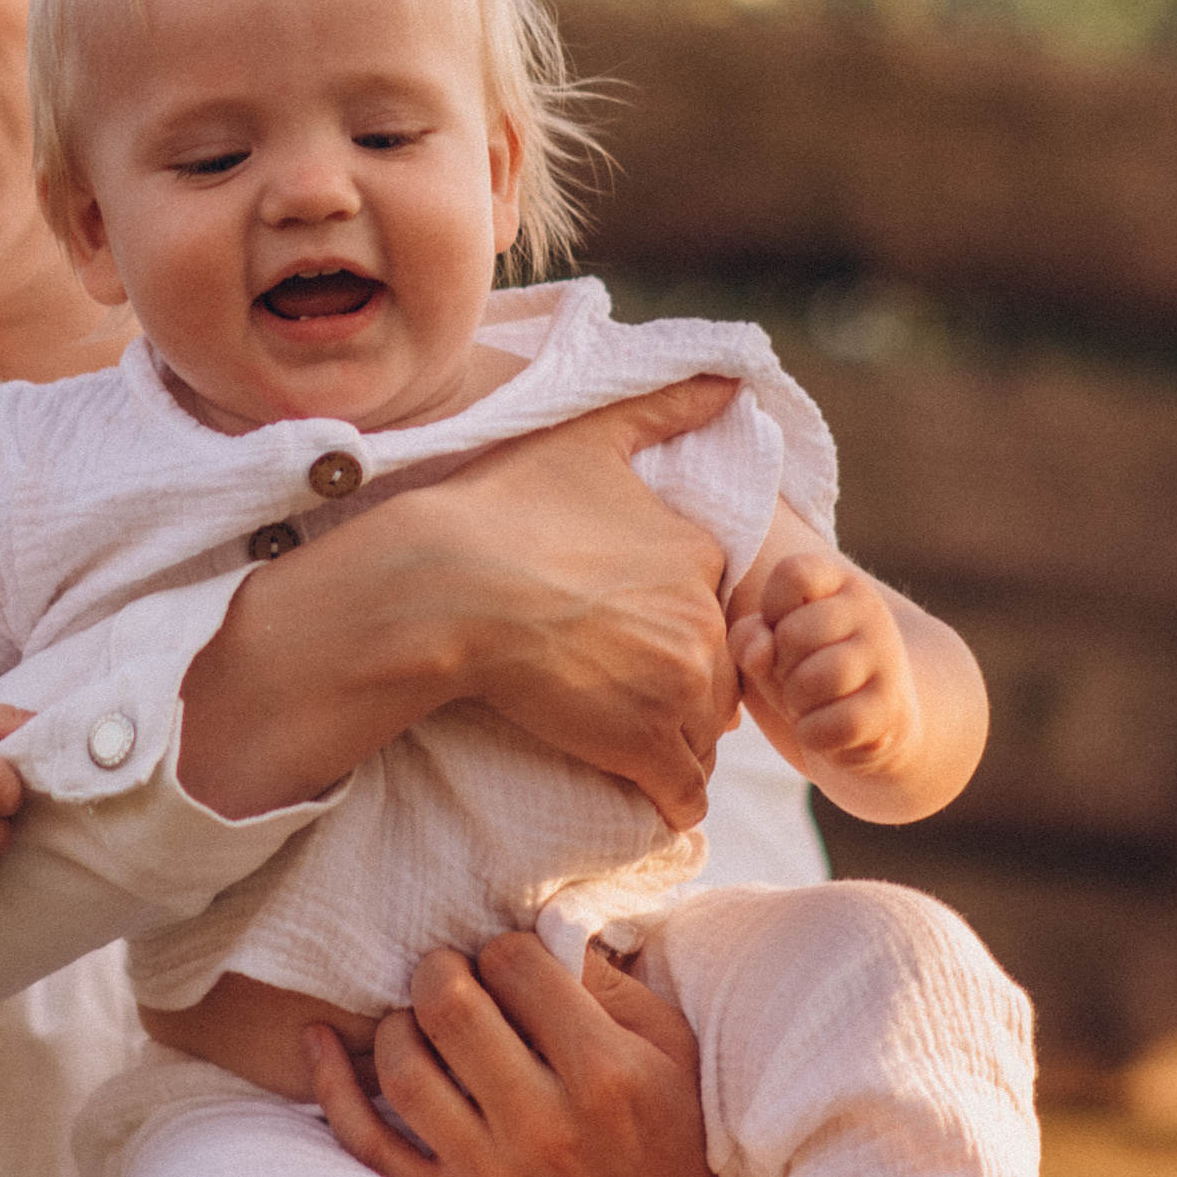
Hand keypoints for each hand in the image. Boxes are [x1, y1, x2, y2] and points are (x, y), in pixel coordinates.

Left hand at [305, 930, 786, 1176]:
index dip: (504, 951)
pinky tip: (320, 1040)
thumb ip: (607, 984)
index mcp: (605, 1073)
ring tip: (420, 1020)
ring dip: (398, 1023)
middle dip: (439, 970)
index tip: (510, 967)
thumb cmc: (676, 1147)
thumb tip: (537, 929)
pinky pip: (368, 1145)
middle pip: (448, 1005)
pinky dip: (333, 1086)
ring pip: (402, 1067)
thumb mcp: (671, 1052)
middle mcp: (544, 1127)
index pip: (516, 965)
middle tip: (449, 974)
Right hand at [409, 386, 745, 825]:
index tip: (629, 636)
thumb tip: (732, 380)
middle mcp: (704, 619)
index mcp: (699, 554)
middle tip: (622, 692)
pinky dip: (667, 796)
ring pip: (703, 734)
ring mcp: (680, 685)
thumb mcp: (588, 438)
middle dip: (682, 689)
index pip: (716, 611)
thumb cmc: (501, 509)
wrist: (444, 584)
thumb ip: (664, 407)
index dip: (675, 627)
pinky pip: (684, 791)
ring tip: (621, 737)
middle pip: (717, 676)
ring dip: (674, 742)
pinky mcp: (647, 743)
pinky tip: (639, 788)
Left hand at [731, 551, 923, 782]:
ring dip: (795, 702)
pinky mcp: (892, 708)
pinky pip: (834, 723)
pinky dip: (813, 734)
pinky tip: (820, 730)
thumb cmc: (808, 672)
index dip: (772, 609)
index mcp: (839, 584)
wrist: (872, 724)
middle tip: (795, 678)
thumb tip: (758, 655)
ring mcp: (887, 660)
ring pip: (814, 679)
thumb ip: (749, 636)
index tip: (781, 632)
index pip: (793, 573)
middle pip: (793, 634)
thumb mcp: (771, 646)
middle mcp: (870, 613)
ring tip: (807, 703)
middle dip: (779, 667)